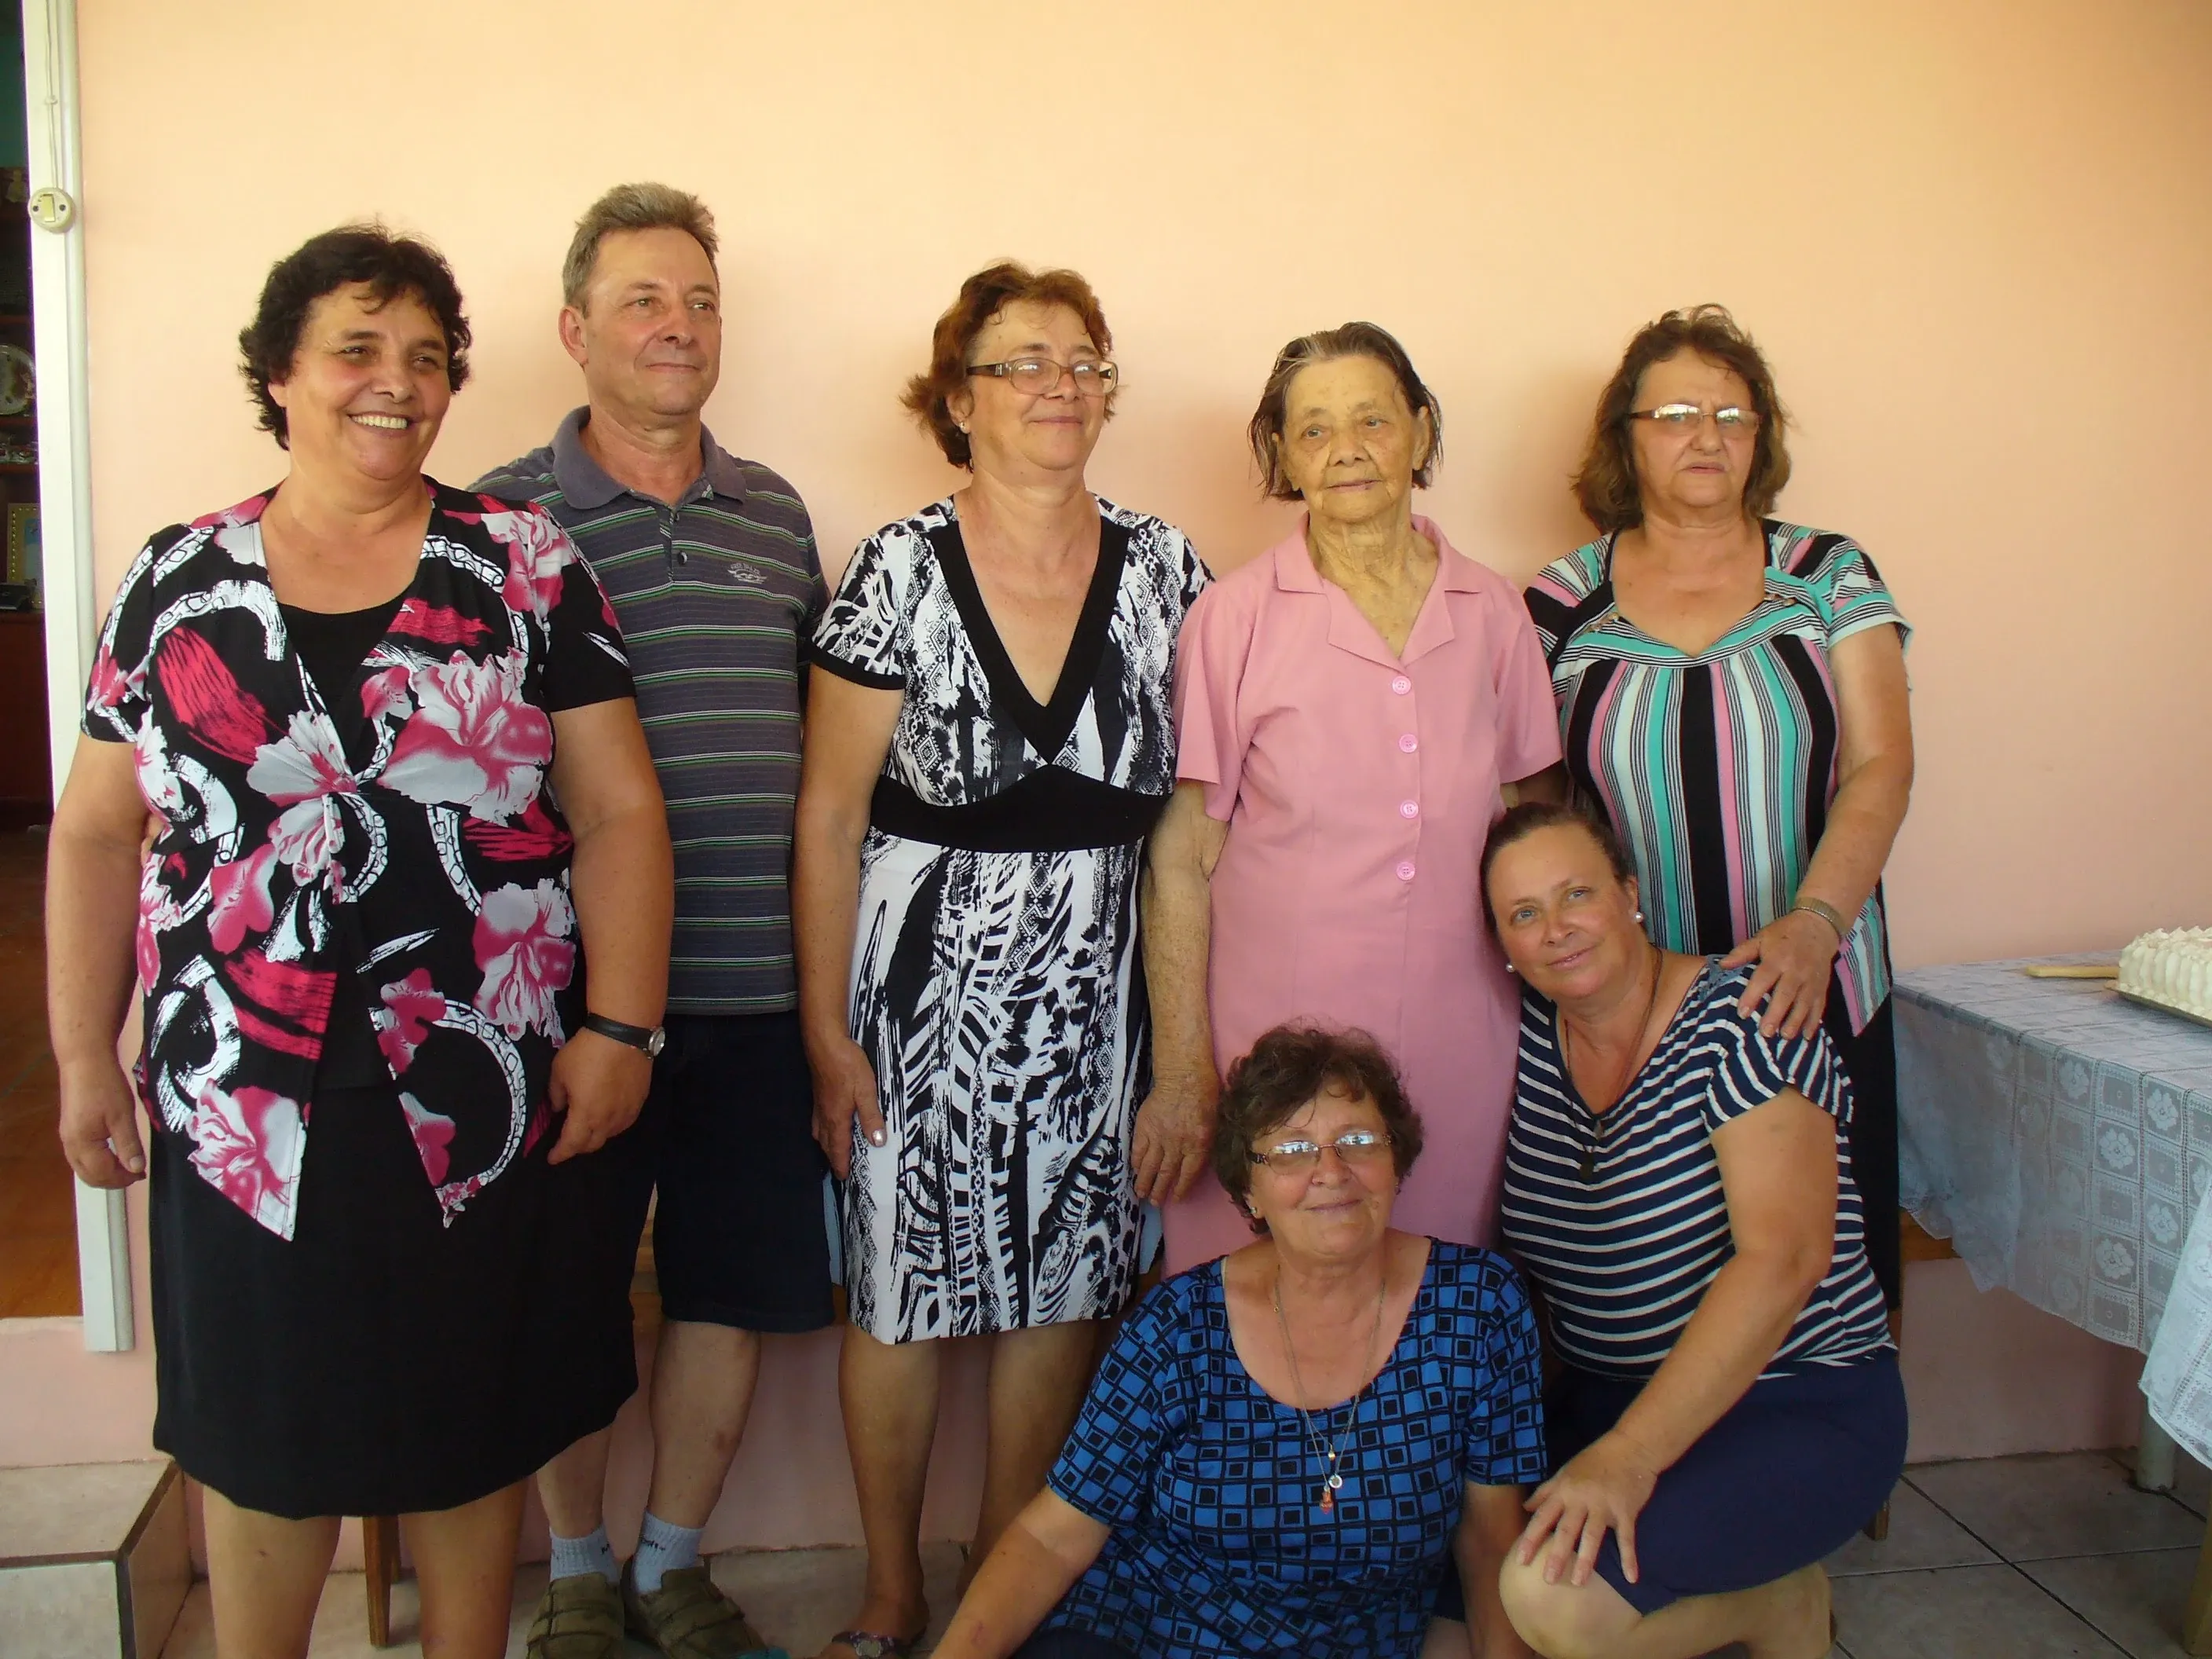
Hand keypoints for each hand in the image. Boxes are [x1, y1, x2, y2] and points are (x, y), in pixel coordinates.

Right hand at [58, 1055, 145, 1187]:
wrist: (84, 1061)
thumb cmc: (105, 1086)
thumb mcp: (123, 1116)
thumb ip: (129, 1145)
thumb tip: (136, 1169)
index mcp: (82, 1144)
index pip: (102, 1174)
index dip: (123, 1179)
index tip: (142, 1175)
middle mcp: (70, 1144)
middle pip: (89, 1176)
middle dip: (112, 1180)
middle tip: (135, 1174)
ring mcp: (67, 1137)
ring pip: (82, 1168)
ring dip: (103, 1173)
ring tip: (126, 1167)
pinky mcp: (69, 1128)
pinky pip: (80, 1156)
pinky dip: (96, 1163)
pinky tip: (111, 1155)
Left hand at [545, 1028, 651, 1163]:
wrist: (623, 1033)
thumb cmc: (586, 1052)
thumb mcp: (559, 1071)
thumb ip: (555, 1095)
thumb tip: (558, 1107)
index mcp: (585, 1115)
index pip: (571, 1144)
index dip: (560, 1154)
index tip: (552, 1158)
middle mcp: (607, 1120)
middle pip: (592, 1144)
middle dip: (578, 1147)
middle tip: (568, 1141)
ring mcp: (626, 1111)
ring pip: (610, 1134)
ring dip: (596, 1136)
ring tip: (588, 1128)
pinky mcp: (639, 1101)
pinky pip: (623, 1122)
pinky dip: (612, 1125)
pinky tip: (608, 1116)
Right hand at [807, 1031, 881, 1179]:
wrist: (825, 1043)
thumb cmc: (846, 1065)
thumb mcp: (866, 1091)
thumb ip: (871, 1117)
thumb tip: (877, 1142)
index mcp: (837, 1119)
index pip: (838, 1149)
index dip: (841, 1164)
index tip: (843, 1178)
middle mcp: (825, 1116)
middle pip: (827, 1145)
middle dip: (833, 1159)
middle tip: (839, 1170)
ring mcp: (819, 1106)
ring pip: (821, 1134)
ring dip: (827, 1146)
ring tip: (833, 1153)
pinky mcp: (818, 1095)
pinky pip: (818, 1122)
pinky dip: (823, 1132)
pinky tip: (826, 1126)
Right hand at [1130, 1080, 1213, 1204]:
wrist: (1184, 1076)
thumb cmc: (1206, 1097)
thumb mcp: (1216, 1125)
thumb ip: (1205, 1146)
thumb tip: (1196, 1164)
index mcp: (1198, 1145)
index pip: (1187, 1174)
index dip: (1180, 1189)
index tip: (1175, 1199)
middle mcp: (1178, 1145)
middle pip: (1167, 1173)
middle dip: (1160, 1190)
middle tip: (1154, 1203)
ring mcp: (1159, 1136)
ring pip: (1150, 1165)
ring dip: (1145, 1182)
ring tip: (1141, 1193)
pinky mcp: (1145, 1127)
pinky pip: (1138, 1150)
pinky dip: (1136, 1162)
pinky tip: (1135, 1170)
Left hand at [1516, 1431, 1659, 1586]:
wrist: (1631, 1446)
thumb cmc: (1595, 1460)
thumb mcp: (1565, 1471)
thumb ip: (1546, 1491)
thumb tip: (1525, 1507)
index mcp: (1564, 1491)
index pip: (1543, 1517)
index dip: (1531, 1539)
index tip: (1520, 1561)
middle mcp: (1581, 1499)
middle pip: (1566, 1529)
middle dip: (1556, 1554)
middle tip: (1548, 1579)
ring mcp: (1604, 1505)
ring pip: (1592, 1535)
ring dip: (1586, 1559)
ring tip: (1579, 1582)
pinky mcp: (1626, 1511)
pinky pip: (1627, 1537)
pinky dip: (1629, 1558)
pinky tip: (1631, 1578)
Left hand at [1721, 910, 1839, 1039]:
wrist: (1818, 927)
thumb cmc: (1784, 934)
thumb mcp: (1761, 937)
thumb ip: (1742, 953)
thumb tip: (1721, 966)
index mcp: (1777, 959)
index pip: (1763, 979)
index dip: (1752, 996)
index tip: (1742, 1013)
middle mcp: (1796, 971)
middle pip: (1785, 994)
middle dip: (1776, 1015)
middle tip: (1765, 1033)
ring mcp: (1811, 980)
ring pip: (1803, 1003)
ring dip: (1795, 1022)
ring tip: (1785, 1037)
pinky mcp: (1822, 986)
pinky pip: (1819, 1006)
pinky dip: (1814, 1021)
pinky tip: (1807, 1036)